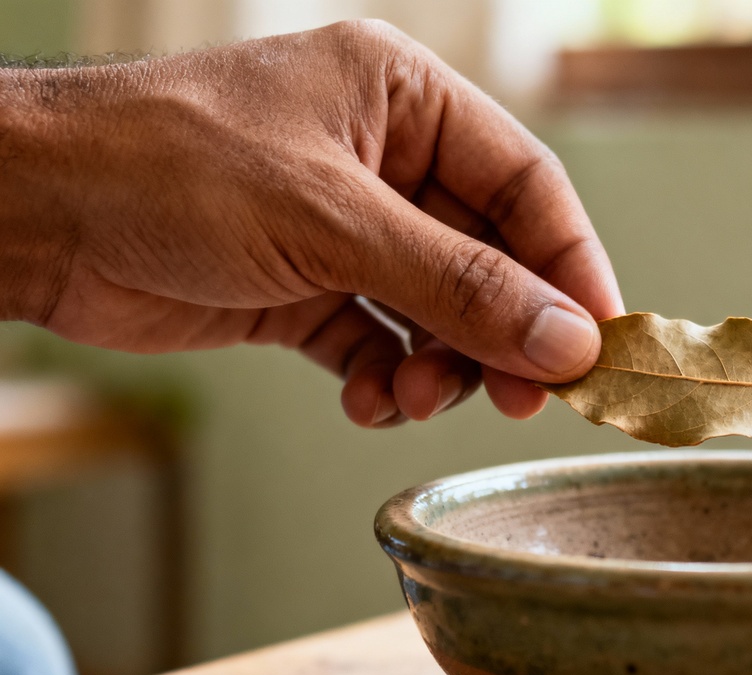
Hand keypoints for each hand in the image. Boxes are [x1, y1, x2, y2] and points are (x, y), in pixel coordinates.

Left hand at [0, 21, 623, 426]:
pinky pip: (379, 341)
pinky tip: (366, 399)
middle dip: (503, 331)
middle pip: (489, 257)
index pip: (526, 185)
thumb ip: (457, 286)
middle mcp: (385, 160)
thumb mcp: (332, 222)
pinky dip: (383, 378)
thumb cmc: (167, 165)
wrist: (33, 214)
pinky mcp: (306, 287)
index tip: (597, 342)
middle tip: (522, 397)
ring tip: (412, 396)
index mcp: (403, 100)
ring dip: (440, 364)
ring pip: (439, 310)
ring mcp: (347, 228)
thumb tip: (566, 340)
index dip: (571, 266)